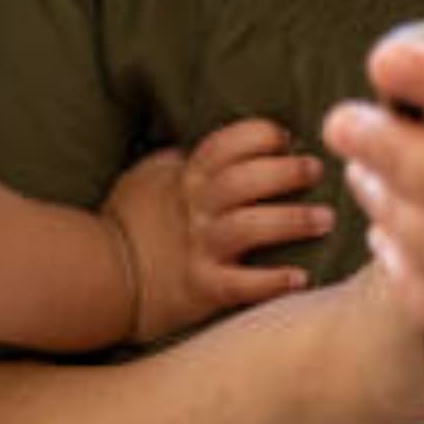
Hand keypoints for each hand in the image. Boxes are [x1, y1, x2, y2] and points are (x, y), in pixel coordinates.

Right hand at [105, 118, 333, 341]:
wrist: (99, 277)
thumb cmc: (127, 223)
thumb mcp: (147, 176)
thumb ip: (178, 156)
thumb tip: (208, 135)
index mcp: (185, 178)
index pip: (224, 146)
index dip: (257, 135)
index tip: (286, 137)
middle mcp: (194, 209)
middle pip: (244, 181)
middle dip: (285, 172)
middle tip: (316, 170)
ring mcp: (198, 248)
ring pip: (249, 228)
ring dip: (291, 221)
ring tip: (325, 219)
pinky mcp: (201, 288)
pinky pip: (240, 285)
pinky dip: (271, 282)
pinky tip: (300, 278)